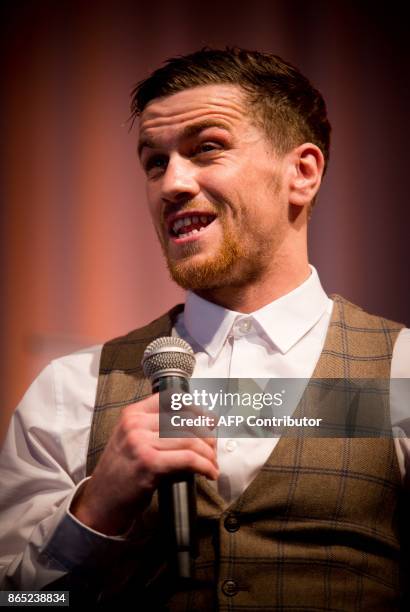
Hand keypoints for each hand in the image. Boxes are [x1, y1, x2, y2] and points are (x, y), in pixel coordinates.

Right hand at [70, 393, 217, 534]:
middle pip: (185, 420)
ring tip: (212, 464)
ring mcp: (141, 442)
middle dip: (207, 436)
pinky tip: (210, 473)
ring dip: (209, 454)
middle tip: (214, 449)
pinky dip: (205, 466)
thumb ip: (160, 428)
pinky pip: (188, 459)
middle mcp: (136, 424)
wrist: (102, 500)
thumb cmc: (122, 471)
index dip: (196, 409)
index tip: (209, 421)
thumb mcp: (133, 439)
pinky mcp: (149, 463)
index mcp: (132, 414)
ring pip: (190, 440)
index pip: (172, 399)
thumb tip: (206, 420)